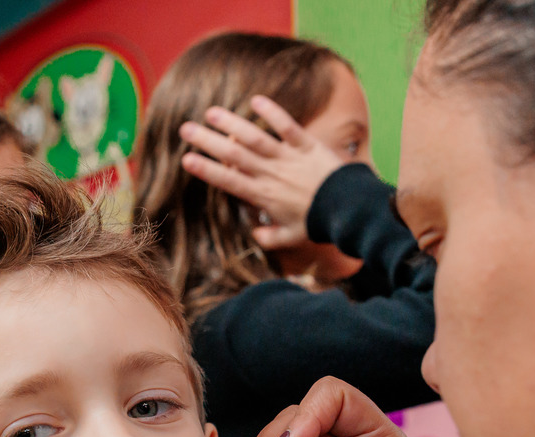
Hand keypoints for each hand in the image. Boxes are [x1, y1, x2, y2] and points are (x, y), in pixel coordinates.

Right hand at [179, 95, 343, 251]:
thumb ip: (269, 238)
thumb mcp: (291, 237)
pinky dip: (273, 113)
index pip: (228, 181)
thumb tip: (254, 236)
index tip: (187, 159)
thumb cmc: (318, 223)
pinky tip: (255, 100)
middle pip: (234, 155)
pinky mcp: (307, 145)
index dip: (207, 170)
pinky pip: (287, 126)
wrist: (348, 210)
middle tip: (186, 129)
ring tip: (211, 112)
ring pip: (255, 138)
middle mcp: (271, 174)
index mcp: (263, 196)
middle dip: (208, 142)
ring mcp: (288, 158)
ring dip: (232, 123)